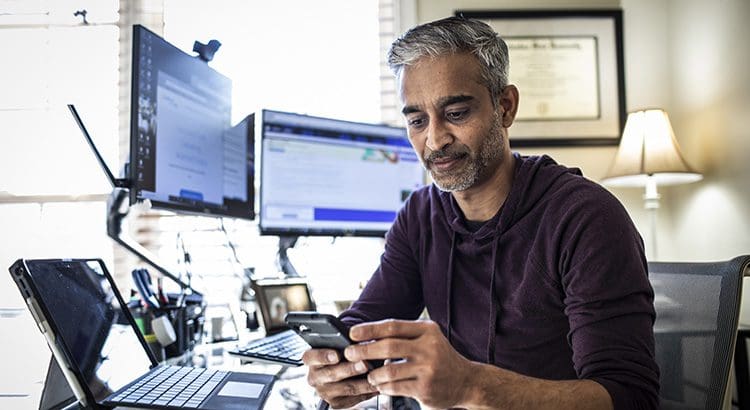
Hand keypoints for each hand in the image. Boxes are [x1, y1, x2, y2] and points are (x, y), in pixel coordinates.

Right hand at [301, 348, 378, 408]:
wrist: (341, 370)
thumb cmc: (340, 351)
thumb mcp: (337, 343)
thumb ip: (344, 341)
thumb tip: (358, 338)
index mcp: (310, 359)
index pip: (311, 357)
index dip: (323, 356)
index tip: (336, 355)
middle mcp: (314, 377)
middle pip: (331, 374)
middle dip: (350, 369)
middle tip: (364, 363)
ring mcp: (325, 392)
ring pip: (346, 388)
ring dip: (363, 382)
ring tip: (375, 375)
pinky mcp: (336, 403)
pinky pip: (354, 398)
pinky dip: (368, 391)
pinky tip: (377, 384)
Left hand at [344, 319, 473, 408]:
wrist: (466, 381)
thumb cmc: (439, 357)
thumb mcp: (427, 339)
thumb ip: (403, 336)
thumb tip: (367, 336)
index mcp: (427, 331)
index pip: (393, 326)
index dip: (369, 329)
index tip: (352, 333)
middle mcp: (429, 347)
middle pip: (388, 347)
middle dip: (364, 350)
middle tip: (350, 354)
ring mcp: (428, 369)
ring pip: (389, 370)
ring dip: (373, 374)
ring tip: (370, 375)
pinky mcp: (425, 388)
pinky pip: (395, 387)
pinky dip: (383, 386)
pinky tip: (381, 385)